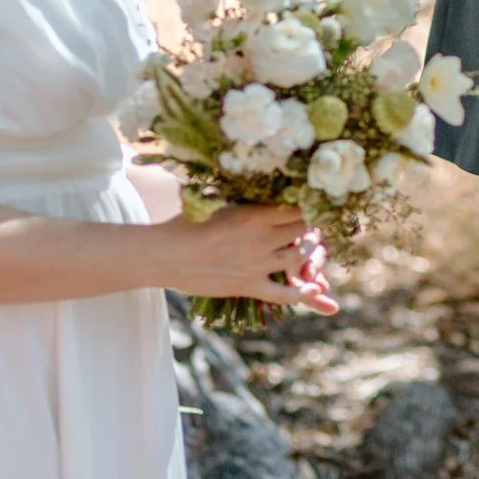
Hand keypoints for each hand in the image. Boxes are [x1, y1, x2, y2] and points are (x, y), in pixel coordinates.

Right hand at [160, 204, 340, 312]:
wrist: (164, 256)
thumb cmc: (184, 225)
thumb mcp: (216, 204)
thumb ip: (241, 201)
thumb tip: (254, 184)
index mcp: (254, 214)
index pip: (295, 206)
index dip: (307, 204)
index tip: (312, 202)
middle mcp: (261, 238)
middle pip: (301, 230)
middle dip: (310, 226)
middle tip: (313, 224)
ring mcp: (256, 264)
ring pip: (298, 257)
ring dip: (308, 251)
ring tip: (310, 246)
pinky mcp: (249, 286)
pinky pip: (283, 294)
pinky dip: (302, 293)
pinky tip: (315, 289)